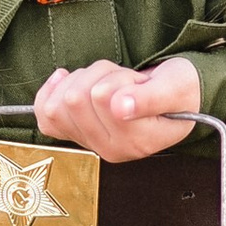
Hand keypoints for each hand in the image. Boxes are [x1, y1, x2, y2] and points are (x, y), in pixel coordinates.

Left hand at [32, 54, 201, 162]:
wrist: (178, 98)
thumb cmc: (179, 90)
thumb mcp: (176, 86)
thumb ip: (151, 98)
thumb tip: (121, 108)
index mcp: (136, 141)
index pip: (101, 98)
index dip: (116, 78)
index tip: (137, 81)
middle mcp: (111, 149)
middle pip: (75, 99)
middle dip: (97, 77)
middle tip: (123, 80)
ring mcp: (91, 144)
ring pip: (59, 104)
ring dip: (81, 81)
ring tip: (107, 82)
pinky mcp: (76, 136)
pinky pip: (45, 117)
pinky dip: (52, 92)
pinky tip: (66, 80)